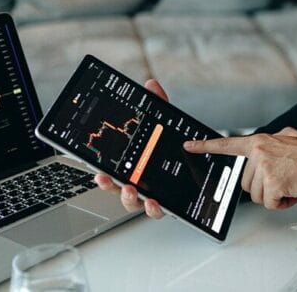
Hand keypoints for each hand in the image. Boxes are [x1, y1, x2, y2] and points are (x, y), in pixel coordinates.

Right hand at [93, 78, 167, 218]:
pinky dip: (154, 209)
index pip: (113, 171)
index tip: (98, 172)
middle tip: (107, 179)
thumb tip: (151, 84)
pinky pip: (157, 211)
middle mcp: (139, 182)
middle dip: (110, 186)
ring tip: (132, 191)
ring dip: (129, 199)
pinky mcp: (168, 202)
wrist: (199, 158)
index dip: (103, 174)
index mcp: (133, 164)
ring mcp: (152, 194)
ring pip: (134, 203)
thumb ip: (158, 104)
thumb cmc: (172, 144)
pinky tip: (154, 203)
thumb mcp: (166, 123)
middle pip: (118, 189)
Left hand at [183, 127, 296, 208]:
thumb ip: (274, 141)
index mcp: (259, 142)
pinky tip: (292, 192)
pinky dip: (281, 203)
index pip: (227, 144)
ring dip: (273, 195)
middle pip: (246, 182)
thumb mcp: (291, 137)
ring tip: (289, 185)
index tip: (189, 146)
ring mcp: (263, 168)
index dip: (205, 146)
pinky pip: (269, 203)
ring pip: (256, 195)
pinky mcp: (271, 184)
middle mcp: (258, 153)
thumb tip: (268, 145)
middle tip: (282, 180)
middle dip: (263, 187)